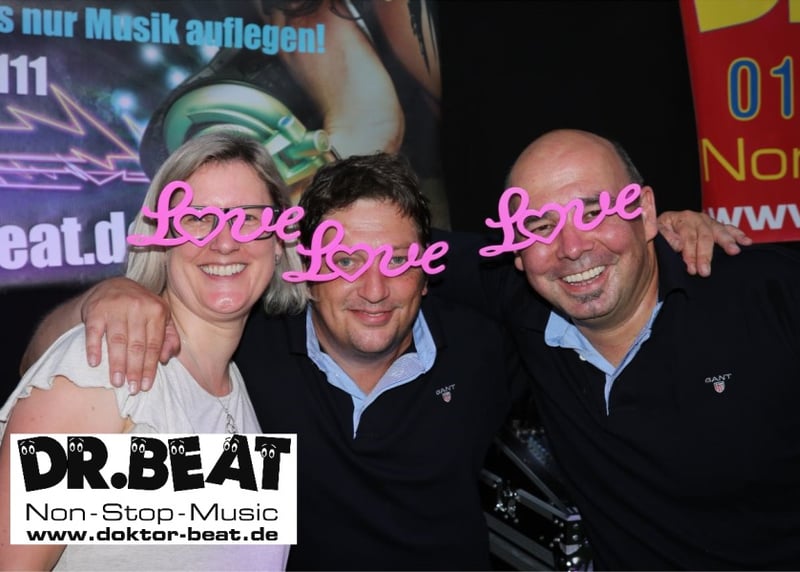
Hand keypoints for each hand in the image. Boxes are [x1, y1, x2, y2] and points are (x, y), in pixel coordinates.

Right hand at [81, 277, 179, 392]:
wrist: (113, 286)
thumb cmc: (141, 308)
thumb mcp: (161, 317)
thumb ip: (169, 337)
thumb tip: (166, 358)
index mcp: (156, 310)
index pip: (154, 344)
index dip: (150, 367)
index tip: (146, 385)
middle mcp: (137, 307)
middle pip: (136, 345)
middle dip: (134, 370)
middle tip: (132, 389)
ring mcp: (115, 307)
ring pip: (117, 340)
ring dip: (117, 363)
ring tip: (116, 382)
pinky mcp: (95, 309)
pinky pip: (94, 331)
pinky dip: (93, 348)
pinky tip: (94, 363)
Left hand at [657, 210, 752, 276]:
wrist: (664, 227)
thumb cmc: (661, 233)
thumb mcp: (656, 233)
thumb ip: (665, 237)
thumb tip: (678, 245)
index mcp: (680, 219)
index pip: (687, 237)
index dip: (689, 253)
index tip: (691, 269)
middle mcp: (696, 218)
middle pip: (704, 236)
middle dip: (705, 254)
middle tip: (705, 271)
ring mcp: (708, 221)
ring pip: (718, 231)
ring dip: (727, 242)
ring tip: (734, 252)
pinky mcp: (716, 226)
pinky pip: (729, 229)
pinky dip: (738, 235)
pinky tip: (747, 242)